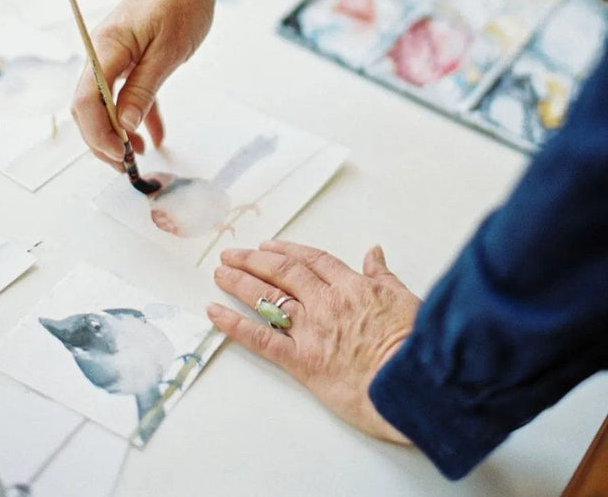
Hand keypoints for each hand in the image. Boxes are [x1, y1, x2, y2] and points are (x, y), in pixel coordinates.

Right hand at [71, 0, 225, 168]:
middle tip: (125, 167)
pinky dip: (139, 113)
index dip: (97, 133)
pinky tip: (155, 135)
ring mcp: (116, 53)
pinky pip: (128, 90)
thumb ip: (144, 88)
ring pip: (107, 101)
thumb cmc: (183, 1)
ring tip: (138, 156)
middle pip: (89, 106)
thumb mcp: (169, 52)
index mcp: (105, 48)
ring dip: (118, 130)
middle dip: (102, 139)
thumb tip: (123, 124)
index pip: (86, 100)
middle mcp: (103, 51)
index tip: (118, 155)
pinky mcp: (132, 53)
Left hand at [207, 239, 419, 441]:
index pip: (313, 260)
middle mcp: (325, 301)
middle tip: (233, 253)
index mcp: (352, 285)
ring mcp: (311, 329)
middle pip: (283, 272)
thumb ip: (383, 275)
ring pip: (268, 297)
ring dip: (240, 282)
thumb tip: (375, 252)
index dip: (288, 250)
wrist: (410, 383)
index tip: (270, 246)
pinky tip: (216, 312)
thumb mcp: (404, 299)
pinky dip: (235, 324)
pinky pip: (261, 338)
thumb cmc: (413, 345)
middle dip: (254, 259)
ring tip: (220, 272)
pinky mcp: (301, 360)